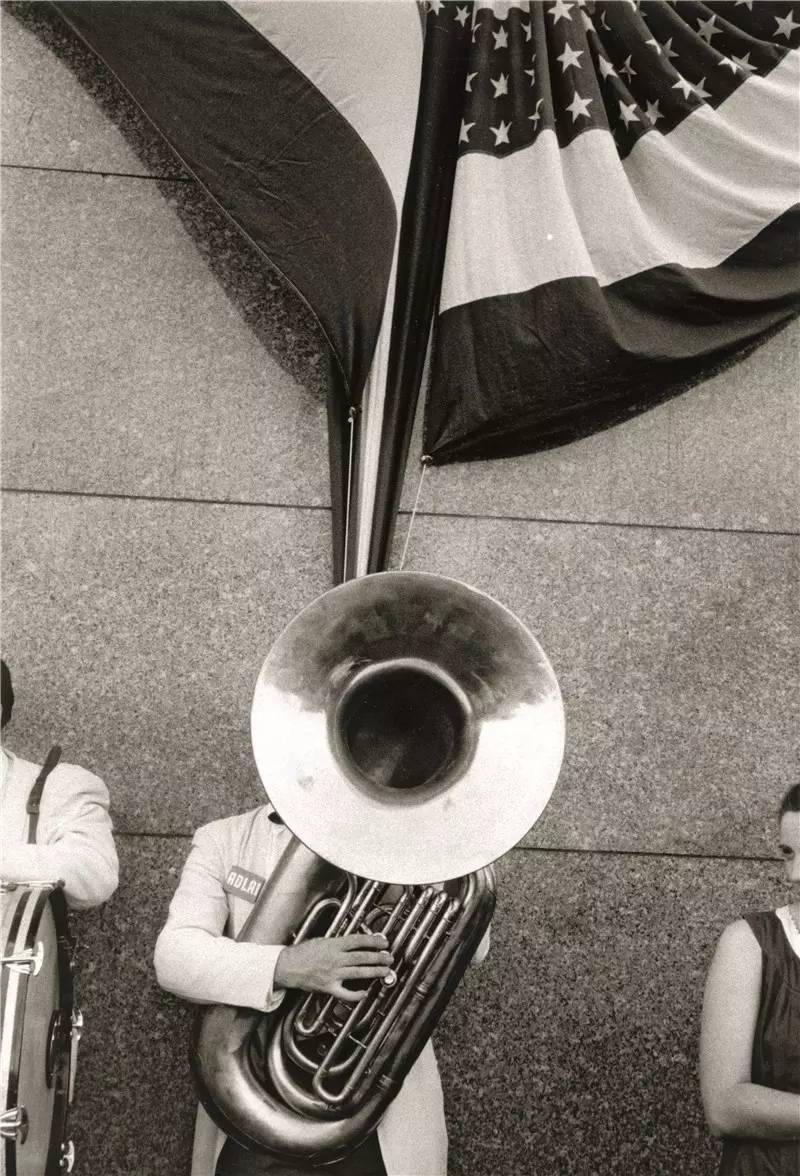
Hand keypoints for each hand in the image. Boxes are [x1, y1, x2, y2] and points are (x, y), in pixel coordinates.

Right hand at [274, 933, 392, 1000]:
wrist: (287, 966)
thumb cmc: (303, 952)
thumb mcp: (322, 940)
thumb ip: (338, 942)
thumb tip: (356, 942)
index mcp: (333, 945)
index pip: (358, 941)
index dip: (373, 941)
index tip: (384, 941)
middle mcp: (335, 959)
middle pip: (362, 957)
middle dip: (378, 957)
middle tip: (389, 957)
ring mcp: (332, 974)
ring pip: (358, 973)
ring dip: (374, 972)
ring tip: (385, 971)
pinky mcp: (328, 987)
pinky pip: (345, 993)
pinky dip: (356, 994)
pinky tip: (365, 993)